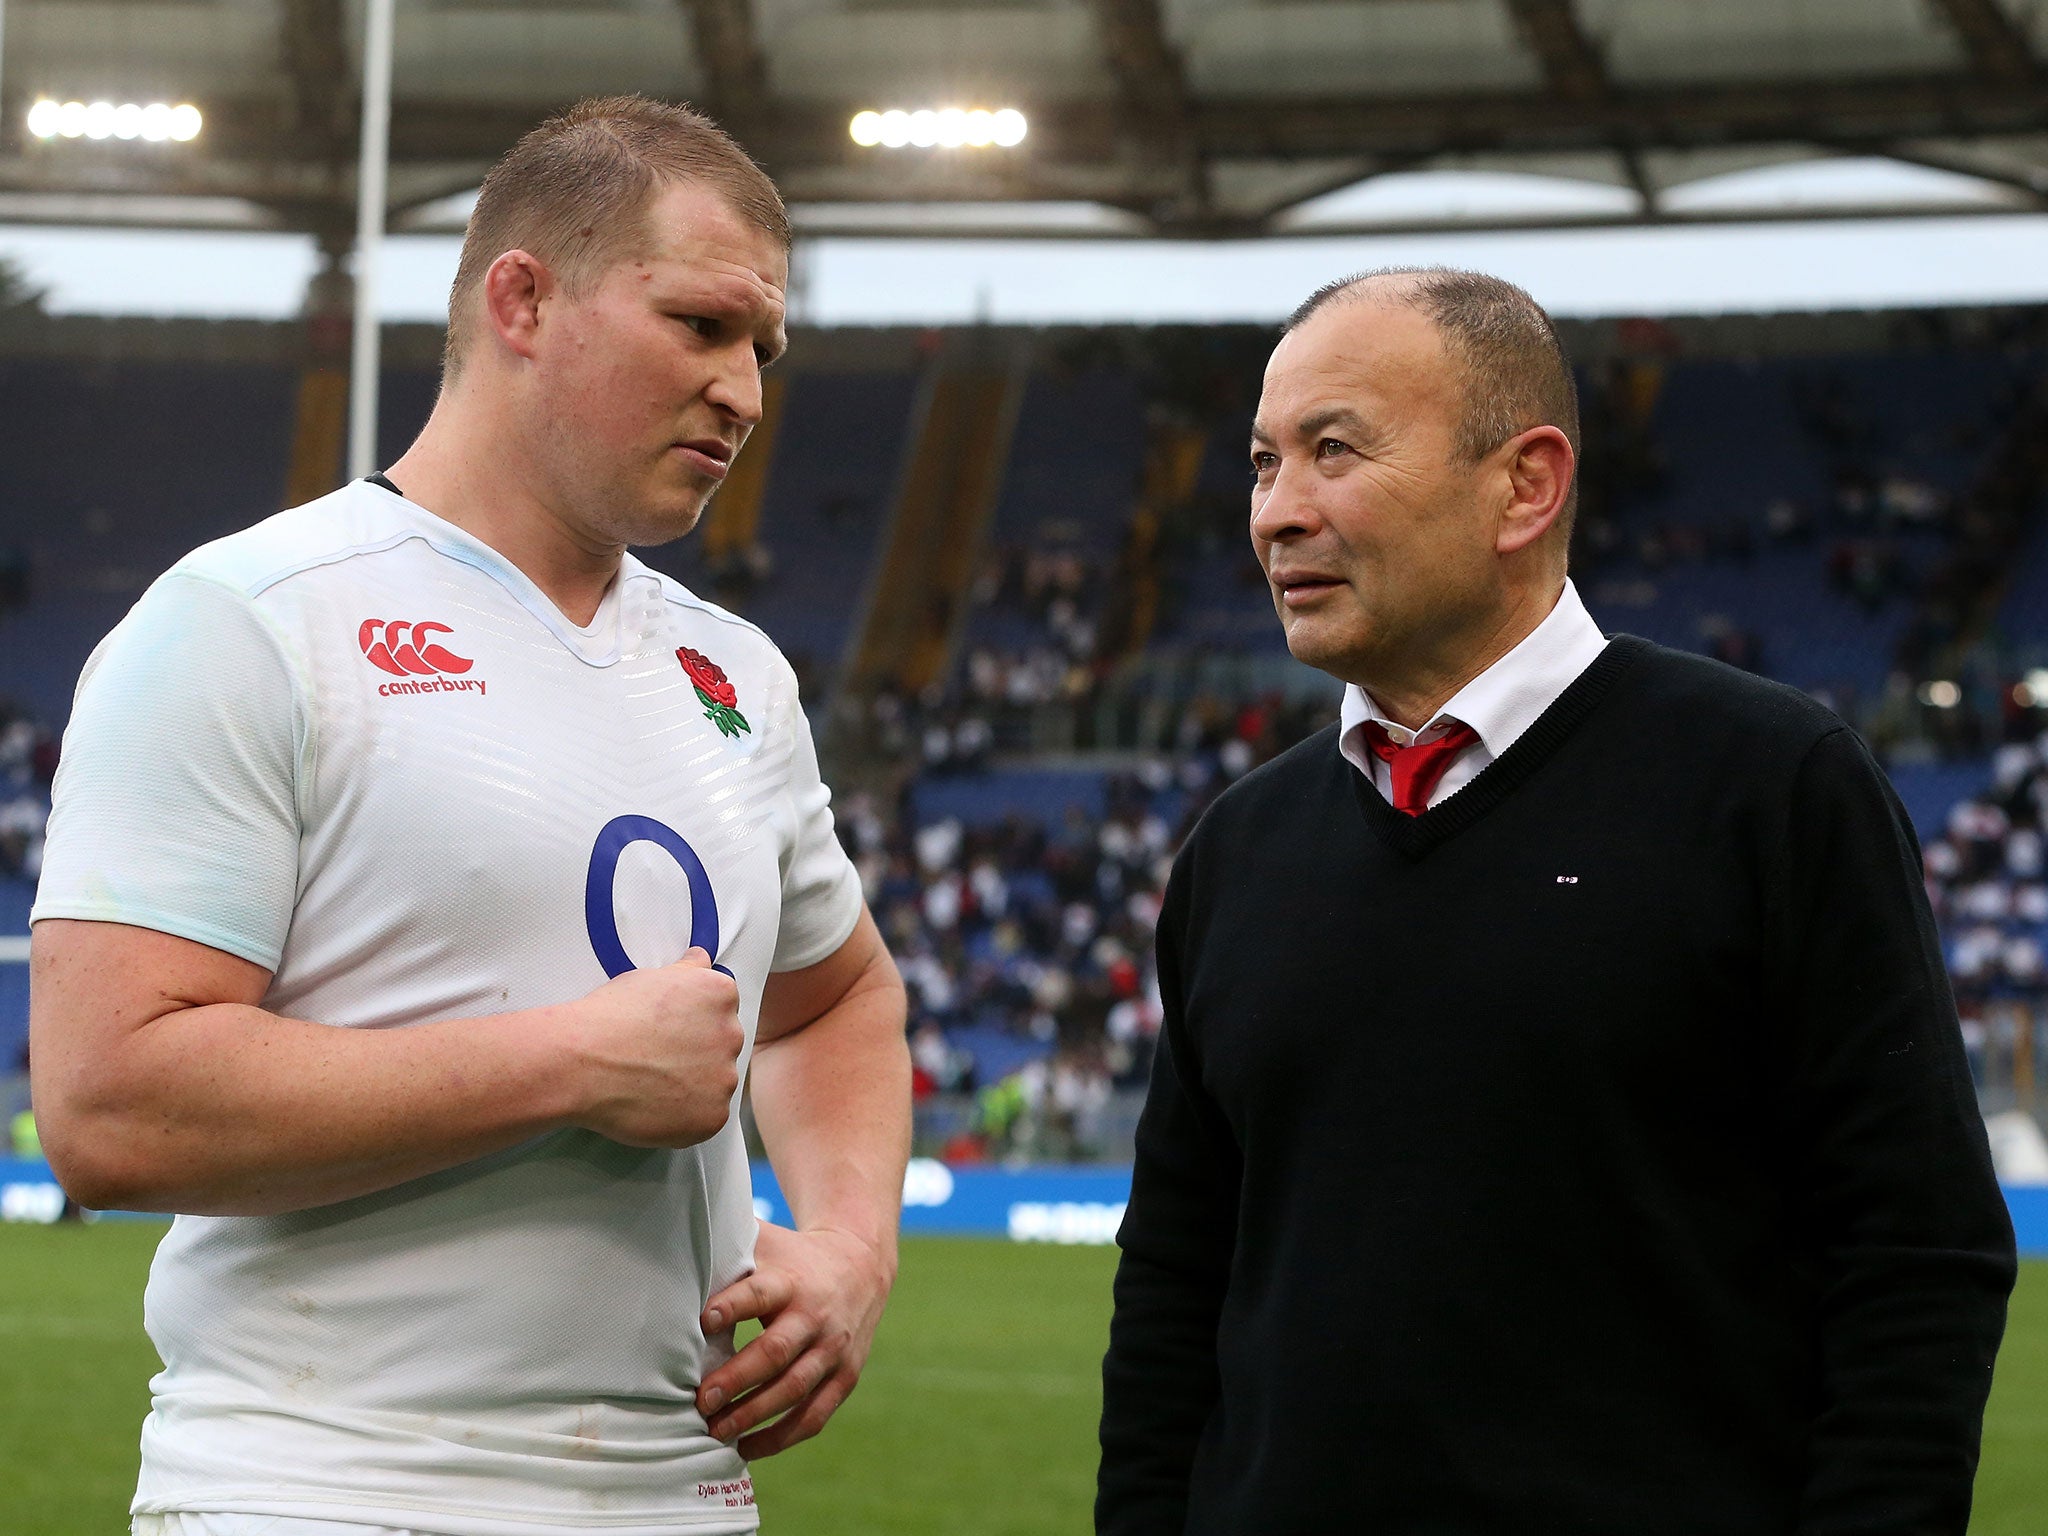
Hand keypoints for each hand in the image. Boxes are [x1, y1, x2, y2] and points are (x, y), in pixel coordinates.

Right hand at [563, 948, 742, 1147]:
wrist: (581, 1062)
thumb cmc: (610, 1016)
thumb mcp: (651, 977)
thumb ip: (688, 969)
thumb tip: (702, 958)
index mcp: (721, 995)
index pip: (721, 1008)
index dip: (691, 1021)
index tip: (667, 1030)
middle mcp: (732, 1034)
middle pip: (722, 1045)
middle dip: (696, 1052)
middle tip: (656, 1058)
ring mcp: (724, 1079)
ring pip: (715, 1083)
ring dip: (693, 1085)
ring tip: (650, 1083)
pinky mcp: (713, 1117)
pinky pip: (706, 1117)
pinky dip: (684, 1116)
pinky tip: (654, 1105)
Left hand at [695, 1218, 895, 1457]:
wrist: (862, 1266)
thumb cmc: (793, 1258)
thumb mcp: (767, 1245)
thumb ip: (728, 1252)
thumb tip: (669, 1257)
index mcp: (791, 1281)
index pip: (761, 1294)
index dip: (733, 1307)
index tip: (703, 1320)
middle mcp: (815, 1317)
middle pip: (776, 1352)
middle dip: (736, 1379)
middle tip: (700, 1401)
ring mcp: (834, 1350)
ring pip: (794, 1389)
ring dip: (753, 1415)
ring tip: (715, 1431)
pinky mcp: (845, 1377)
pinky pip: (813, 1416)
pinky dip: (780, 1438)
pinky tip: (746, 1449)